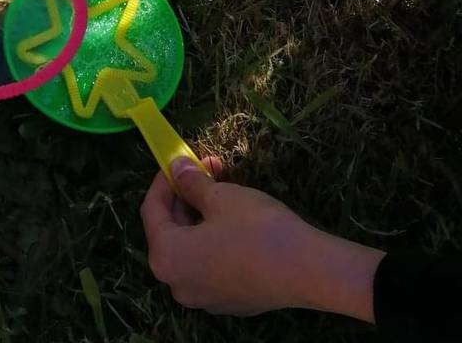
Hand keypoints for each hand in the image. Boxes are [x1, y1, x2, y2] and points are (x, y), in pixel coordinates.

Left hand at [141, 157, 383, 320]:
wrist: (310, 271)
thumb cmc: (257, 229)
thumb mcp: (221, 196)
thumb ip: (191, 182)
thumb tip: (176, 168)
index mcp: (166, 257)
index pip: (151, 210)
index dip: (163, 180)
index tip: (178, 160)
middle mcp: (177, 284)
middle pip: (170, 231)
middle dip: (186, 197)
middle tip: (207, 169)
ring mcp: (203, 298)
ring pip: (191, 249)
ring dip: (201, 217)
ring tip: (223, 190)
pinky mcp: (228, 302)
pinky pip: (211, 266)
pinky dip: (214, 242)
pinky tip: (235, 223)